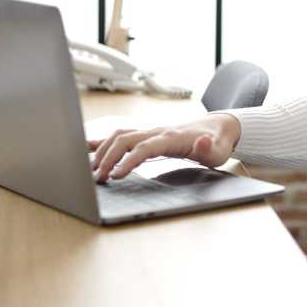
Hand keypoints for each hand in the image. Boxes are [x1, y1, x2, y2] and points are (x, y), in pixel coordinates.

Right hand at [87, 113, 241, 182]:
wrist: (217, 128)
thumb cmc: (216, 142)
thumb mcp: (218, 150)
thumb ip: (208, 148)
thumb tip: (202, 142)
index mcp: (171, 137)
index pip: (144, 147)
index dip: (129, 160)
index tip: (116, 175)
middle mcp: (157, 132)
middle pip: (125, 140)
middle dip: (108, 157)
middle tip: (99, 178)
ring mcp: (150, 132)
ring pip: (120, 136)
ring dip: (104, 150)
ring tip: (93, 170)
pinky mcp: (147, 136)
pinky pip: (122, 136)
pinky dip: (103, 141)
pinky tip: (87, 148)